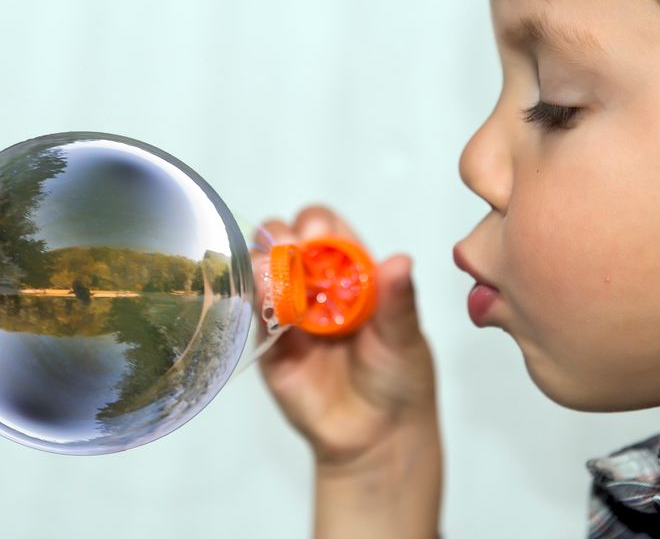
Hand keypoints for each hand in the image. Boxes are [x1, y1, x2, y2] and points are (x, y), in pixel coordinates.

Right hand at [253, 205, 438, 469]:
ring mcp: (290, 311)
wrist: (375, 436)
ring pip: (263, 270)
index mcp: (351, 271)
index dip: (317, 224)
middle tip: (290, 247)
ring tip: (272, 271)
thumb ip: (399, 301)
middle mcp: (316, 284)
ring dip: (262, 260)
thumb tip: (401, 259)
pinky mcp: (270, 342)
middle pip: (286, 241)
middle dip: (282, 235)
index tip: (316, 233)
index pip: (327, 230)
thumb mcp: (404, 337)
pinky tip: (265, 298)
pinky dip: (255, 298)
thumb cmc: (398, 377)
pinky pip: (255, 313)